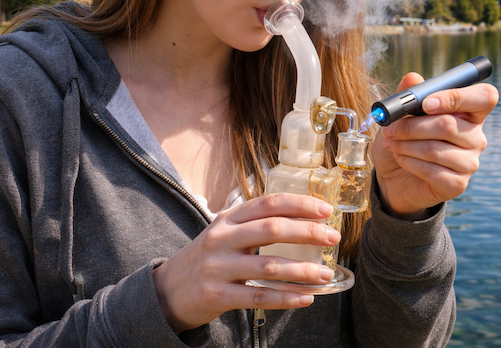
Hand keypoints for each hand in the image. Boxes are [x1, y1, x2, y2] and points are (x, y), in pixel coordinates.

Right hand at [152, 193, 338, 331]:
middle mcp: (222, 238)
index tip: (326, 210)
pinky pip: (258, 297)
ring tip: (325, 275)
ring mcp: (218, 267)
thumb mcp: (225, 230)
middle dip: (308, 232)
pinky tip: (306, 298)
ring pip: (269, 266)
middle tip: (333, 238)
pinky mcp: (217, 296)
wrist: (167, 290)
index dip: (300, 204)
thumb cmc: (208, 256)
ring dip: (303, 271)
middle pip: (273, 229)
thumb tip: (302, 215)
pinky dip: (286, 298)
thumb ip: (255, 221)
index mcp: (228, 218)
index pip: (269, 203)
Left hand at [372, 73, 498, 219]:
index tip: (426, 103)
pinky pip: (432, 170)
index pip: (485, 97)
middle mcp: (476, 137)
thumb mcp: (402, 114)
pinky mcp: (458, 185)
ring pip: (436, 149)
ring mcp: (470, 162)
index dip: (457, 97)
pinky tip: (400, 158)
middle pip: (449, 125)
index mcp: (471, 112)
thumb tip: (412, 78)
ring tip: (391, 143)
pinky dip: (409, 162)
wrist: (394, 176)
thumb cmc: (405, 139)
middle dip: (412, 125)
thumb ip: (409, 95)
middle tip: (390, 128)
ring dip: (406, 144)